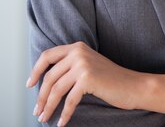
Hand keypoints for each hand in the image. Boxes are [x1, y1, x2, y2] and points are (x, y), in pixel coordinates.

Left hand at [26, 41, 143, 125]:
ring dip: (48, 107)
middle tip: (37, 111)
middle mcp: (78, 52)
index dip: (36, 70)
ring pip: (56, 89)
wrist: (132, 85)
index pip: (48, 55)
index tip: (29, 85)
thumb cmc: (110, 80)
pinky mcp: (88, 78)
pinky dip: (63, 114)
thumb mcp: (88, 66)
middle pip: (50, 76)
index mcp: (77, 47)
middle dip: (41, 97)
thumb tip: (46, 83)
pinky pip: (69, 100)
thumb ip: (70, 67)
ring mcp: (83, 64)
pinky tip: (61, 123)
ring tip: (44, 119)